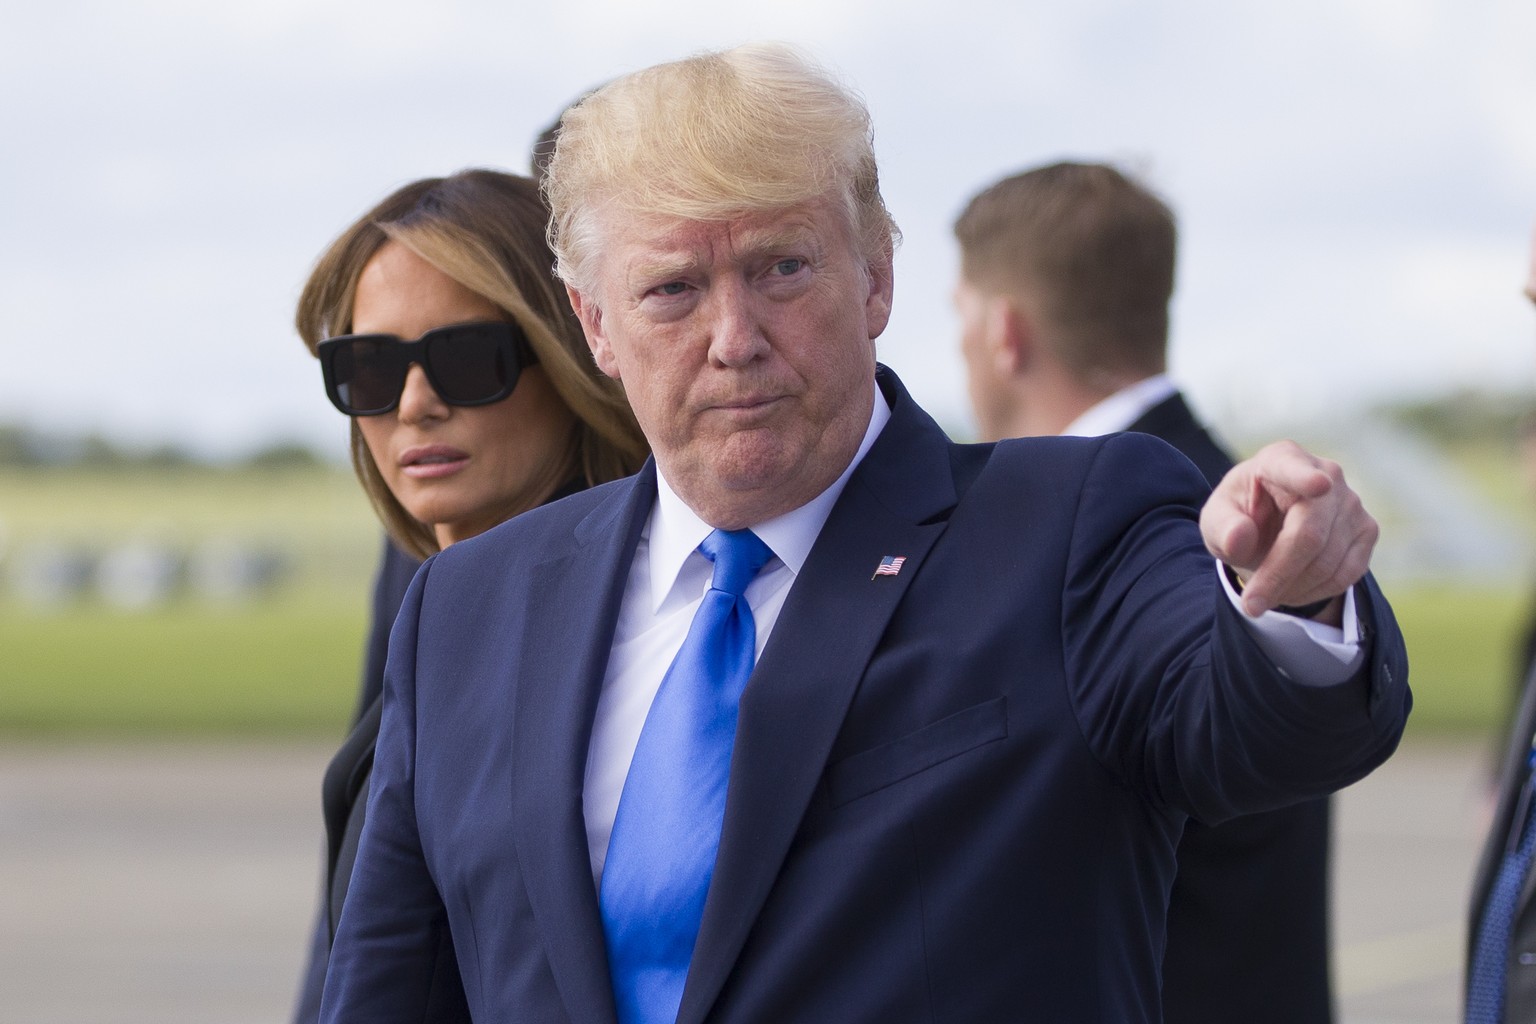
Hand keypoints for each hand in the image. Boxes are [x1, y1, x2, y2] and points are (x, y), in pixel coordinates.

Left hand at [1199, 440, 1376, 622]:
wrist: (1269, 526)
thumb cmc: (1240, 517)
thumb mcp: (1216, 521)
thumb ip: (1222, 527)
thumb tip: (1239, 538)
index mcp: (1281, 459)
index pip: (1294, 470)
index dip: (1307, 478)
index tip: (1319, 485)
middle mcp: (1325, 472)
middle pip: (1309, 535)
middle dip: (1278, 575)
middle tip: (1250, 606)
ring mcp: (1352, 502)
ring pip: (1328, 561)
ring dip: (1292, 588)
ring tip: (1265, 593)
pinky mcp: (1367, 529)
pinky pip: (1347, 574)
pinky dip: (1315, 592)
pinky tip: (1291, 589)